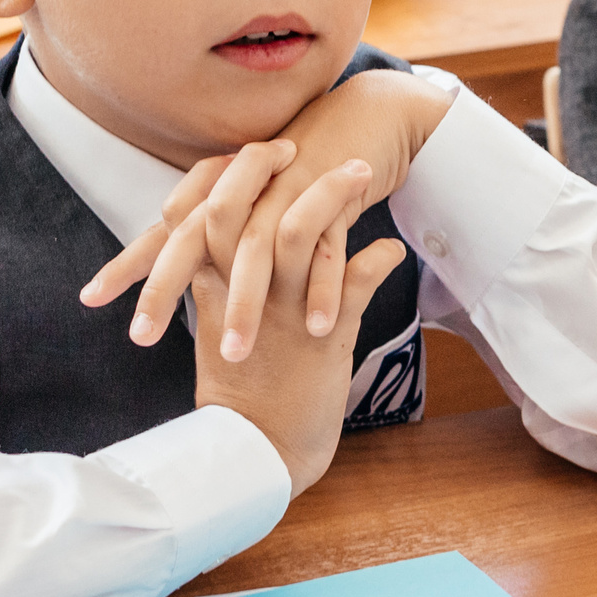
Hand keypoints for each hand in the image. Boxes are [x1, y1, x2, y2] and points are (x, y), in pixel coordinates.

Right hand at [84, 143, 405, 493]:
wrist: (263, 453)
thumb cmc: (247, 391)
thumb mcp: (223, 328)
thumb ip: (223, 280)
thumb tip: (231, 244)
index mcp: (213, 288)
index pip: (202, 208)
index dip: (230, 172)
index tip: (264, 146)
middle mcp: (243, 294)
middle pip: (238, 209)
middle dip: (265, 168)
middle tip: (299, 142)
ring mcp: (283, 313)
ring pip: (296, 235)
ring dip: (331, 197)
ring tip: (365, 172)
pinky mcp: (324, 338)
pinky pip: (356, 285)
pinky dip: (378, 259)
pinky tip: (393, 246)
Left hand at [86, 66, 454, 354]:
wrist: (362, 115)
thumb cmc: (303, 171)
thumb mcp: (258, 204)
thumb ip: (219, 238)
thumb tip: (187, 276)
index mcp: (222, 195)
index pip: (165, 231)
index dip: (128, 263)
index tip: (91, 299)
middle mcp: (245, 191)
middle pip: (195, 239)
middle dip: (165, 289)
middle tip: (142, 338)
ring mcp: (288, 192)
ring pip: (258, 248)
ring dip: (247, 303)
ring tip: (237, 353)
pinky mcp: (336, 195)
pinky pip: (327, 245)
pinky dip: (324, 286)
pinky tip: (318, 326)